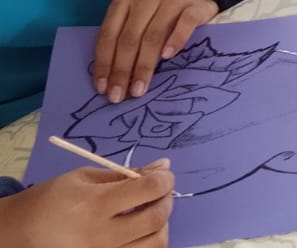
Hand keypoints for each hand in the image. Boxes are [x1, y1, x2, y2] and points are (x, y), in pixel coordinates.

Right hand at [0, 161, 173, 247]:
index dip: (164, 179)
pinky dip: (148, 241)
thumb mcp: (84, 177)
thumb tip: (163, 166)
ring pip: (155, 243)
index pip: (148, 190)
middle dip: (166, 199)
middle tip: (160, 191)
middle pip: (156, 218)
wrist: (20, 232)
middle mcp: (101, 235)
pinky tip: (139, 229)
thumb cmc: (52, 199)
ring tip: (150, 211)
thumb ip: (126, 173)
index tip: (164, 175)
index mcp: (96, 204)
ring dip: (162, 224)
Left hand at [94, 0, 218, 102]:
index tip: (102, 88)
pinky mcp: (194, 6)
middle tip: (119, 95)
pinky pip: (184, 24)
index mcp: (124, 0)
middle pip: (129, 38)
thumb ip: (124, 41)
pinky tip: (168, 57)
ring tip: (139, 89)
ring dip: (144, 66)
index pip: (109, 35)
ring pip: (153, 36)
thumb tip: (110, 81)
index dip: (104, 63)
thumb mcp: (137, 22)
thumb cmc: (160, 17)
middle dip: (122, 70)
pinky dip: (175, 41)